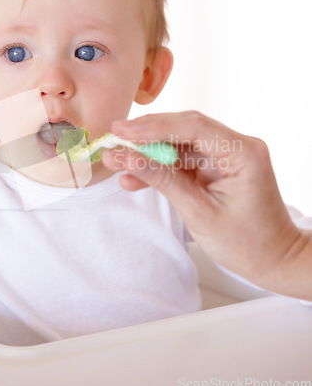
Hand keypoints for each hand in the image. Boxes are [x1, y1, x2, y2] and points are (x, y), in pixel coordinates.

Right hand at [102, 111, 311, 299]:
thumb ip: (163, 181)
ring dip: (147, 153)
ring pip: (178, 144)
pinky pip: (181, 161)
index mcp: (242, 153)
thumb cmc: (246, 242)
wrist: (270, 258)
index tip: (123, 131)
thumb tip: (129, 159)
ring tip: (115, 160)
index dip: (154, 127)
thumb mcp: (199, 212)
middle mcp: (236, 146)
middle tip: (114, 138)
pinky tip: (133, 176)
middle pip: (183, 129)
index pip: (193, 127)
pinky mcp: (214, 166)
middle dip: (145, 135)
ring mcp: (225, 155)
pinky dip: (158, 167)